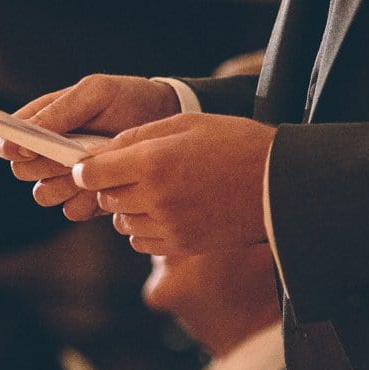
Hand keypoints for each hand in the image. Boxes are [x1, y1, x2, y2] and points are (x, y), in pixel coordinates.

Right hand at [0, 75, 180, 221]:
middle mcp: (48, 152)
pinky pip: (71, 211)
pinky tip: (105, 185)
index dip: (9, 146)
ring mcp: (67, 176)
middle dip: (43, 166)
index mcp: (42, 121)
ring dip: (63, 185)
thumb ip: (59, 111)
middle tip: (70, 156)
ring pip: (44, 194)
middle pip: (22, 172)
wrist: (168, 122)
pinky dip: (85, 201)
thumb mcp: (95, 93)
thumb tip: (23, 133)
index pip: (6, 140)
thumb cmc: (128, 99)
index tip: (27, 148)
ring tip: (90, 170)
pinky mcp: (88, 198)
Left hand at [72, 112, 274, 253]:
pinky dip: (144, 227)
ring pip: (121, 220)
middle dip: (109, 184)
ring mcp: (169, 225)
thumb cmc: (236, 144)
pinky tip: (167, 209)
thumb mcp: (186, 124)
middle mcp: (155, 197)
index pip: (91, 172)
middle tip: (130, 171)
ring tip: (155, 189)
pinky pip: (141, 241)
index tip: (91, 163)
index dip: (87, 167)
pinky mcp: (182, 245)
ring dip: (128, 206)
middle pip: (104, 197)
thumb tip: (102, 152)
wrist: (281, 185)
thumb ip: (139, 136)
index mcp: (153, 161)